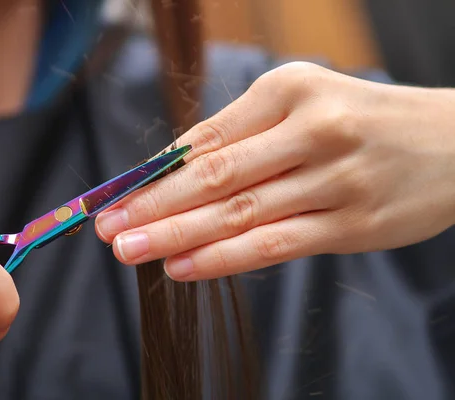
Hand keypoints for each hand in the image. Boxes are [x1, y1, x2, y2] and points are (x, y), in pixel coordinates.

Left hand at [95, 62, 454, 280]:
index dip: (154, 172)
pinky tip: (184, 267)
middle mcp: (311, 130)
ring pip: (240, 213)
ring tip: (132, 250)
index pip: (205, 138)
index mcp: (289, 90)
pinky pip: (276, 244)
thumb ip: (241, 136)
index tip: (116, 196)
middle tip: (108, 228)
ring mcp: (334, 179)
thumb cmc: (361, 120)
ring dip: (178, 235)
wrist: (453, 143)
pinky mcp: (352, 224)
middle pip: (214, 176)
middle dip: (153, 206)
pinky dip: (224, 258)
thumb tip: (171, 170)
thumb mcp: (303, 103)